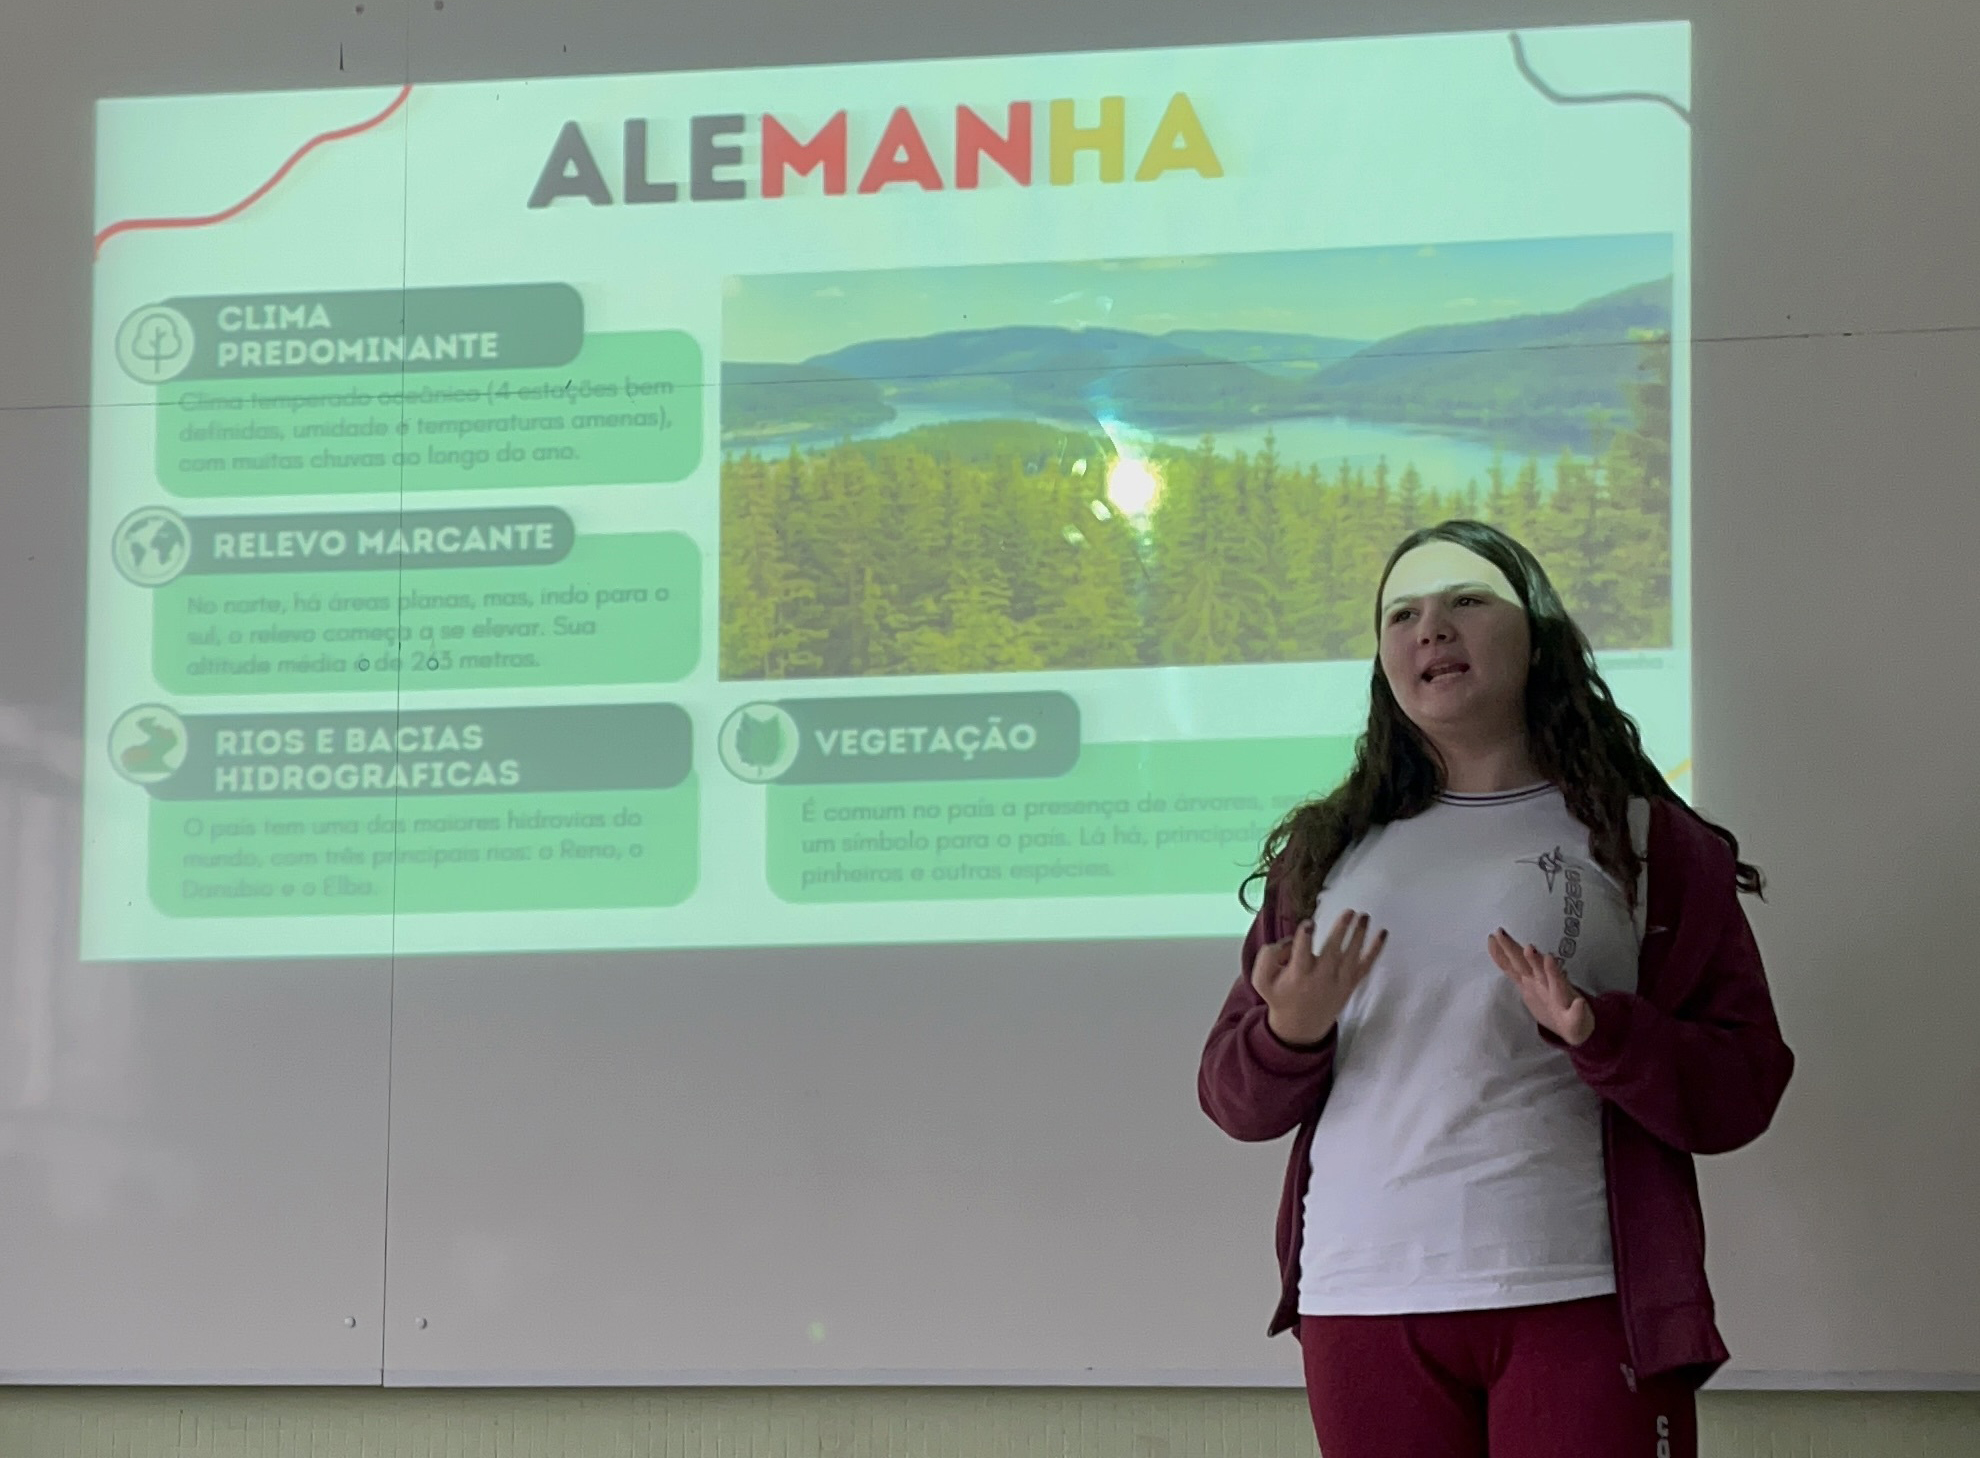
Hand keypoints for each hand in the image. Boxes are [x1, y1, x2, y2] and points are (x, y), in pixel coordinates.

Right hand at [1251, 911, 1386, 1046]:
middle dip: (1341, 931)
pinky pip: (1366, 966)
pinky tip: (1383, 933)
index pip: (1301, 951)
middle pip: (1333, 950)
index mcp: (1297, 974)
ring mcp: (1338, 981)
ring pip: (1352, 955)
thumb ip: (1267, 957)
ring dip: (1360, 934)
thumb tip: (1288, 941)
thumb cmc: (1281, 996)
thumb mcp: (1261, 980)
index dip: (1305, 936)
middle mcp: (1321, 978)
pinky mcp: (1350, 984)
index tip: (1309, 923)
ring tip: (1365, 916)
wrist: (1301, 1025)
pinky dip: (1376, 950)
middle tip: (1349, 912)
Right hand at [1488, 929, 1595, 1046]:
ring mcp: (1535, 982)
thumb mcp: (1576, 1021)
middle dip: (1524, 953)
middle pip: (1534, 966)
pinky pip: (1511, 970)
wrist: (1569, 1023)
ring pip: (1522, 964)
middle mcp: (1546, 983)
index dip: (1550, 968)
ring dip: (1512, 949)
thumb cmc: (1574, 1020)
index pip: (1554, 978)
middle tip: (1508, 937)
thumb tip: (1580, 1003)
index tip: (1543, 955)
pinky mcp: (1525, 985)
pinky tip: (1491, 943)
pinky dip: (1500, 958)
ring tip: (1501, 935)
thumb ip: (1577, 1013)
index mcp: (1559, 991)